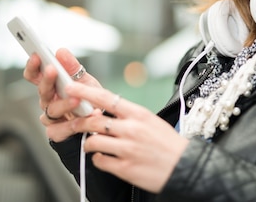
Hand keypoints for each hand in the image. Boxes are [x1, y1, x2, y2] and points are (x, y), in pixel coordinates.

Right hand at [23, 48, 101, 140]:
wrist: (101, 122)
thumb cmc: (89, 99)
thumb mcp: (84, 80)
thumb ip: (72, 67)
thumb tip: (60, 51)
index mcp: (51, 86)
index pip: (34, 75)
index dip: (32, 66)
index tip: (36, 56)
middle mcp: (48, 101)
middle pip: (42, 90)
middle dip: (47, 79)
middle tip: (53, 70)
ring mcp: (51, 118)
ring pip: (51, 110)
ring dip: (64, 104)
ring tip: (77, 99)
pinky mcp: (57, 133)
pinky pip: (58, 130)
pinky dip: (71, 125)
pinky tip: (84, 118)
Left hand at [66, 82, 188, 193]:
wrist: (185, 166)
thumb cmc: (168, 143)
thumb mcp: (151, 121)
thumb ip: (128, 116)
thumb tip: (104, 112)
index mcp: (139, 114)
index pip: (106, 98)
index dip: (85, 92)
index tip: (71, 88)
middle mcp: (132, 129)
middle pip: (94, 121)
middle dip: (80, 122)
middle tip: (75, 123)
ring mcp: (128, 149)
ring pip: (93, 141)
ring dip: (88, 143)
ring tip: (92, 144)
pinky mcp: (125, 168)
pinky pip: (100, 161)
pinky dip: (97, 159)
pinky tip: (104, 158)